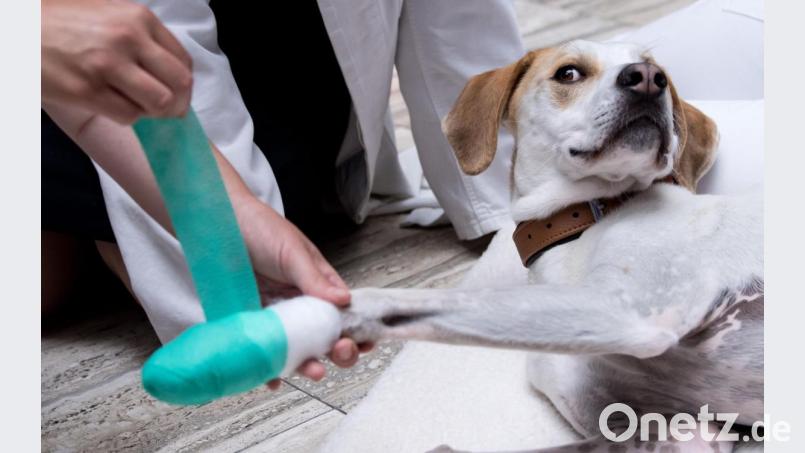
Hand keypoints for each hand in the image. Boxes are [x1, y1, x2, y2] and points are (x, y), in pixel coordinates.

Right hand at [42, 0, 192, 123]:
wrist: (17, 29)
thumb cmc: (63, 22)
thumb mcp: (110, 14)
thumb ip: (142, 37)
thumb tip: (173, 73)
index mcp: (139, 18)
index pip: (183, 61)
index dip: (183, 84)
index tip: (176, 93)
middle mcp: (128, 38)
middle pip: (179, 84)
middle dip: (177, 102)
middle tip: (165, 109)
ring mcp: (108, 65)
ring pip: (159, 103)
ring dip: (153, 112)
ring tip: (138, 106)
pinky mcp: (87, 90)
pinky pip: (129, 116)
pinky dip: (128, 117)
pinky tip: (113, 105)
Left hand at [235, 198, 371, 388]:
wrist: (215, 224)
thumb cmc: (260, 229)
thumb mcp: (293, 251)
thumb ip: (316, 278)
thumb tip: (344, 300)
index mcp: (318, 284)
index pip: (345, 312)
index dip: (358, 330)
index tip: (365, 344)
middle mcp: (300, 303)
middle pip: (325, 336)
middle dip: (338, 351)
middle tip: (340, 352)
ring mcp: (276, 316)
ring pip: (297, 349)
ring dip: (308, 364)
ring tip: (312, 371)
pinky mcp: (251, 323)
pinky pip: (263, 351)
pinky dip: (268, 369)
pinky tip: (272, 379)